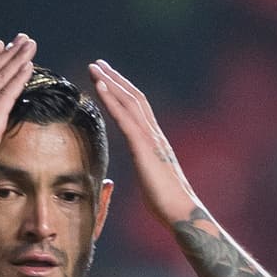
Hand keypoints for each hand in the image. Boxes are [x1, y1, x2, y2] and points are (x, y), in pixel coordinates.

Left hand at [87, 60, 196, 227]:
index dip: (124, 93)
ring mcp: (150, 139)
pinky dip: (111, 99)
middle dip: (116, 79)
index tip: (109, 80)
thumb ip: (147, 172)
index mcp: (156, 143)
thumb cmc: (168, 206)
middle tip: (99, 64)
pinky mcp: (144, 148)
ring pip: (129, 101)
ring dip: (111, 82)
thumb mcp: (153, 184)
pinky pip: (125, 118)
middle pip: (134, 98)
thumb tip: (146, 175)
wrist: (182, 213)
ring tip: (94, 67)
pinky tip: (100, 86)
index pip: (139, 110)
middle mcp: (155, 134)